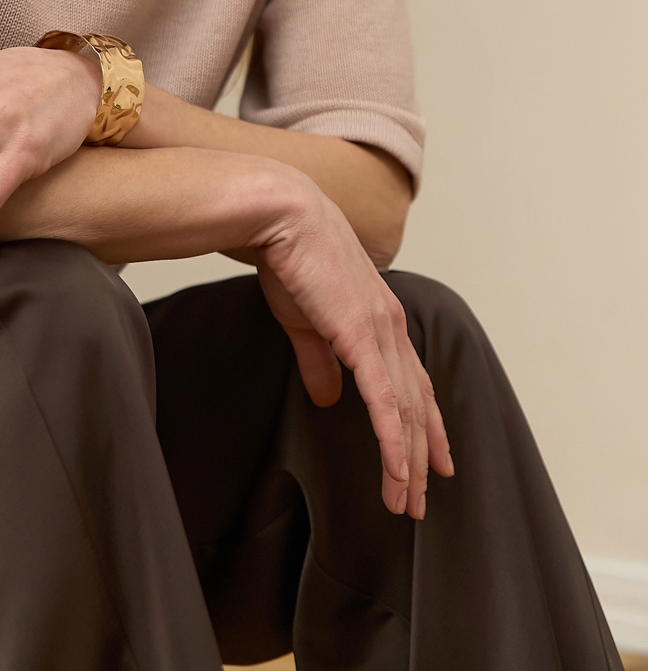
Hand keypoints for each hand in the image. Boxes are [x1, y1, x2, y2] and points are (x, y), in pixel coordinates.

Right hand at [255, 183, 453, 518]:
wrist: (283, 215)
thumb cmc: (290, 257)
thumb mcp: (306, 319)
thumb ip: (320, 360)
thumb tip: (328, 399)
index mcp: (380, 318)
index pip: (413, 381)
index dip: (426, 423)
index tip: (435, 460)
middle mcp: (392, 326)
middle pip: (417, 403)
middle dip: (422, 455)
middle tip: (422, 500)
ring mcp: (381, 331)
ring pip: (407, 411)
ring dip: (409, 462)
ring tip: (407, 503)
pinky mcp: (362, 336)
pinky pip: (385, 402)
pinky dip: (394, 441)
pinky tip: (397, 472)